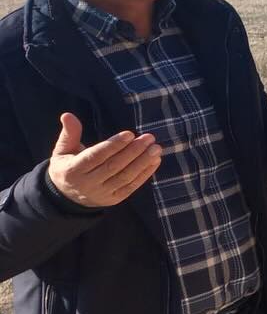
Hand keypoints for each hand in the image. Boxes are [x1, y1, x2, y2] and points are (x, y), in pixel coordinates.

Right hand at [46, 113, 162, 208]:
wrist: (67, 197)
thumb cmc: (68, 166)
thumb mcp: (62, 151)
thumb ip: (69, 134)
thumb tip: (67, 114)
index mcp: (72, 170)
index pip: (95, 156)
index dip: (113, 145)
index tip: (130, 134)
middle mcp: (87, 184)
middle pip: (113, 166)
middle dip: (133, 151)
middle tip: (149, 138)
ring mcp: (101, 194)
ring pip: (125, 177)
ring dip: (143, 162)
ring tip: (156, 148)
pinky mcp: (114, 199)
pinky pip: (132, 186)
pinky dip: (145, 174)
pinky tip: (155, 160)